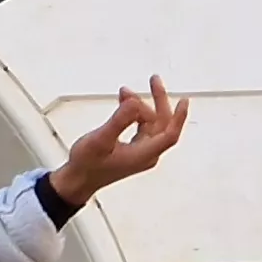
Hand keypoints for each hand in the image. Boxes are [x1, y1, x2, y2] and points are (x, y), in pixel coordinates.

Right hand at [48, 78, 189, 206]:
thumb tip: (134, 103)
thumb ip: (119, 121)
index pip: (170, 134)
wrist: (77, 180)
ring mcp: (141, 152)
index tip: (184, 101)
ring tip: (125, 93)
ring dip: (140, 106)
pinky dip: (135, 113)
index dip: (178, 117)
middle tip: (154, 81)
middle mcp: (146, 154)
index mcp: (144, 154)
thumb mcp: (101, 140)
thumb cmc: (87, 165)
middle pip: (162, 124)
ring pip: (150, 123)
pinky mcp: (134, 149)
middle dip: (158, 101)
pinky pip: (141, 126)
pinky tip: (125, 104)